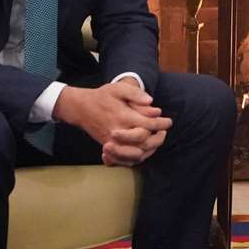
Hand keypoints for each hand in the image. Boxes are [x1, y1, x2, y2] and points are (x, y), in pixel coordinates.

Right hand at [54, 79, 168, 166]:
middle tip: (164, 131)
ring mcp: (112, 142)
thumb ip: (136, 94)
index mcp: (123, 116)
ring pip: (136, 154)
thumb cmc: (101, 97)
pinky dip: (136, 158)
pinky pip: (124, 160)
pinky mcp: (108, 148)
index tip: (169, 121)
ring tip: (156, 140)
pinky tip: (144, 150)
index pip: (148, 124)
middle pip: (144, 143)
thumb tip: (152, 103)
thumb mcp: (118, 88)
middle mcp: (118, 132)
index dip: (162, 124)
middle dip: (158, 138)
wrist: (80, 108)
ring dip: (150, 150)